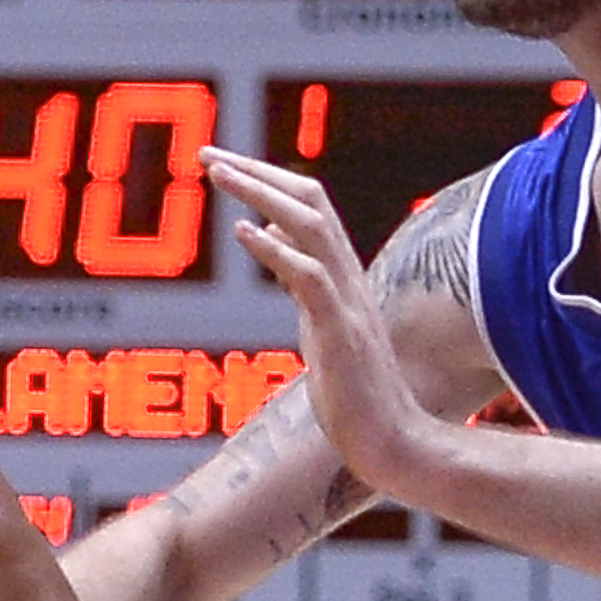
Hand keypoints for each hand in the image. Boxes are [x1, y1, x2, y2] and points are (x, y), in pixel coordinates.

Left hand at [205, 150, 441, 507]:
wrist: (392, 443)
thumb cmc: (356, 395)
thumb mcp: (319, 323)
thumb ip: (297, 279)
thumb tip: (264, 233)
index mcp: (343, 278)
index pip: (308, 209)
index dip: (266, 180)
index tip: (223, 164)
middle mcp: (349, 280)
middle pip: (310, 202)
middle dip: (257, 173)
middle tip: (208, 156)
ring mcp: (349, 304)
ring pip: (312, 226)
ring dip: (263, 195)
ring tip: (219, 175)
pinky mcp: (343, 334)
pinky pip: (311, 279)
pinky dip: (277, 251)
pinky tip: (244, 231)